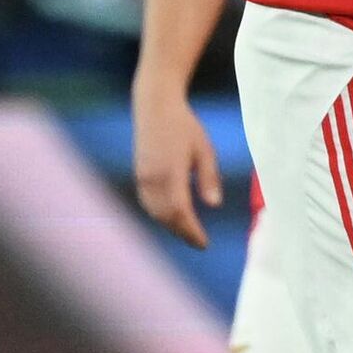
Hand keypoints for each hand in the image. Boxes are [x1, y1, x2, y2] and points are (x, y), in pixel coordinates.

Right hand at [132, 84, 219, 247]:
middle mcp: (152, 179)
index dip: (191, 231)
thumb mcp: (205, 149)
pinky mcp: (139, 175)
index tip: (204, 244)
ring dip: (170, 226)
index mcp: (171, 172)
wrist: (155, 108)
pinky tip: (172, 218)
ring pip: (155, 212)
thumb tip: (214, 205)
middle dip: (182, 232)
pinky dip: (160, 215)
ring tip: (189, 233)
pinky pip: (148, 203)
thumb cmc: (185, 126)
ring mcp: (142, 178)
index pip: (180, 212)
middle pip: (166, 217)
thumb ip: (209, 178)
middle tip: (199, 242)